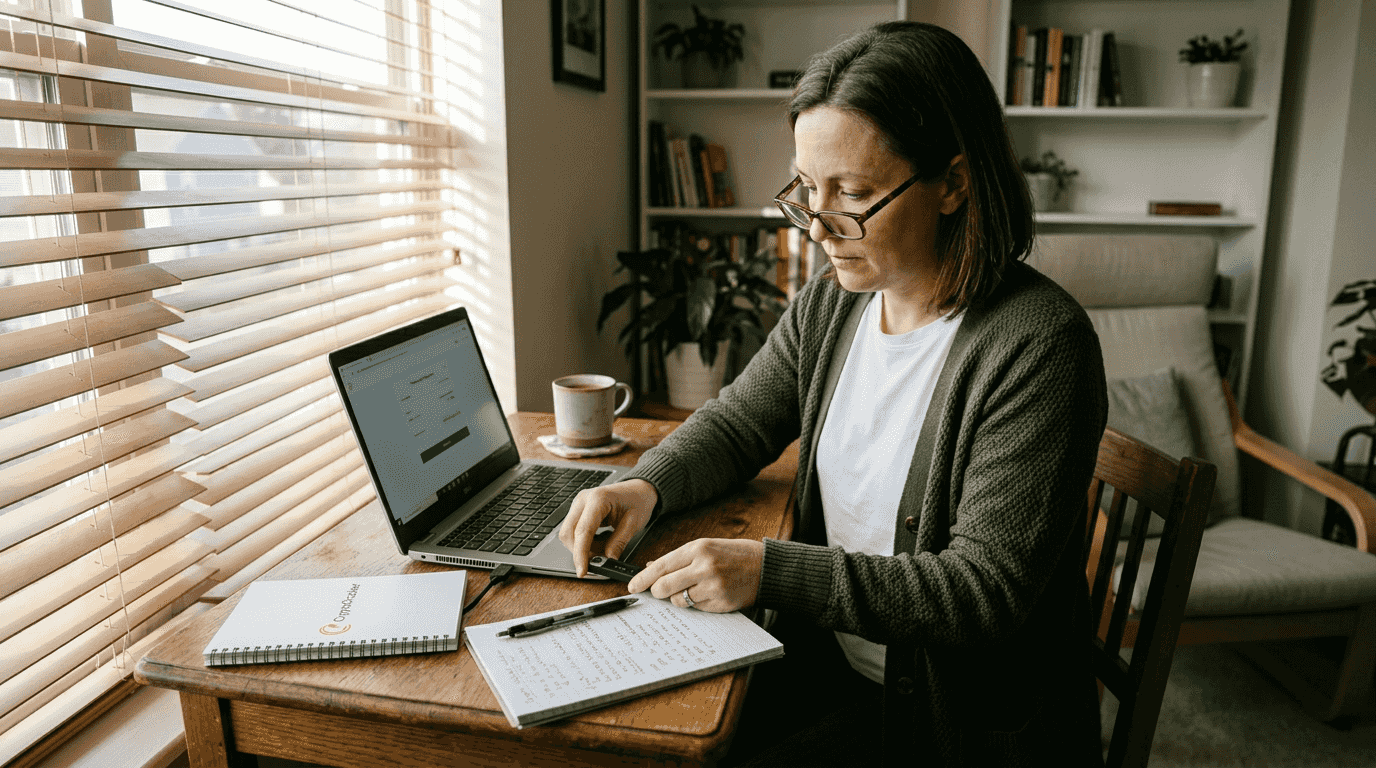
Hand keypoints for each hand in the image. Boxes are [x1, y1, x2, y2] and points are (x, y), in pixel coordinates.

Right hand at [559, 479, 657, 576]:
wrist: (638, 490)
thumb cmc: (637, 501)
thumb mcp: (634, 523)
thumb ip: (619, 542)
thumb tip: (607, 560)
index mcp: (598, 499)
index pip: (583, 531)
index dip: (580, 554)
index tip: (582, 571)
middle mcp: (583, 499)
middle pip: (568, 533)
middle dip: (580, 552)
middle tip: (599, 560)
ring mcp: (578, 504)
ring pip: (568, 534)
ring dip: (583, 547)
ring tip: (604, 547)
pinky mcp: (578, 511)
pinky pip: (574, 531)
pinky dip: (584, 542)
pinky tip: (600, 541)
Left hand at [627, 538, 763, 612]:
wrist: (764, 566)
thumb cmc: (734, 555)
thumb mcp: (706, 547)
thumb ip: (680, 558)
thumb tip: (652, 566)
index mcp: (698, 549)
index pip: (661, 566)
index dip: (643, 578)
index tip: (632, 585)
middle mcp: (704, 567)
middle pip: (664, 587)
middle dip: (657, 591)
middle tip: (659, 591)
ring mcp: (713, 586)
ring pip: (679, 600)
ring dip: (679, 598)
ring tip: (692, 589)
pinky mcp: (720, 602)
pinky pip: (696, 608)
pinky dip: (695, 604)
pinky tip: (706, 594)